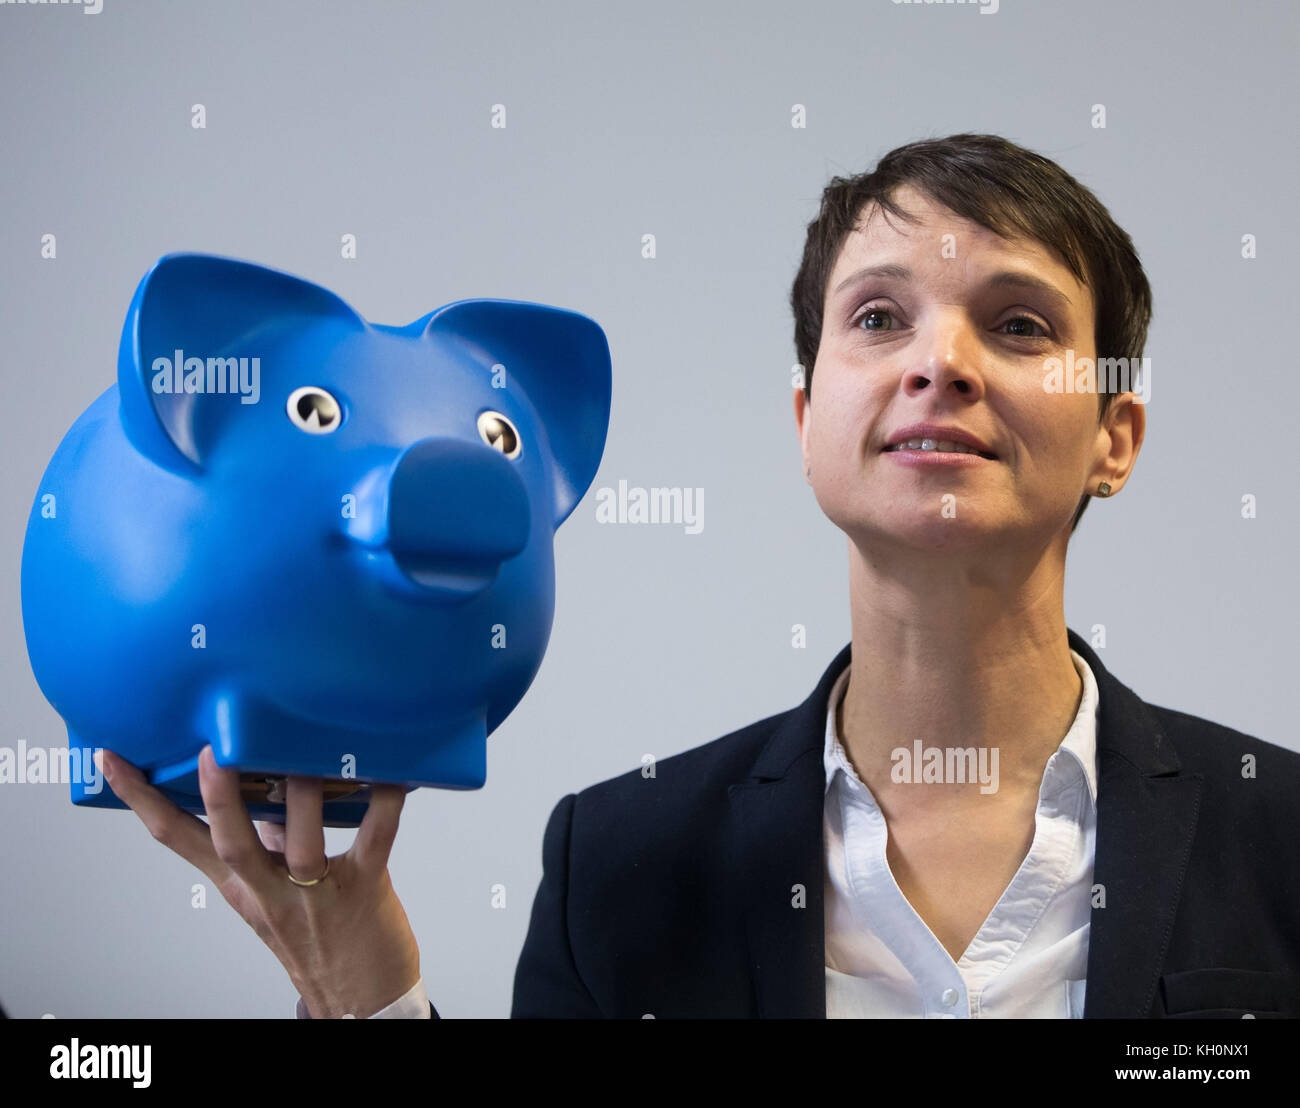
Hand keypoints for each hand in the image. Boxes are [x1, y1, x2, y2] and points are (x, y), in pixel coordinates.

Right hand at [96, 744, 421, 1018]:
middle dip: (219, 800)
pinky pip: (376, 839)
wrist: (358, 995)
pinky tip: (390, 773)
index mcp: (239, 884)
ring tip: (306, 757)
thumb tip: (255, 777)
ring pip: (301, 844)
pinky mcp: (366, 888)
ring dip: (304, 799)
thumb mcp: (269, 888)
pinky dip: (384, 804)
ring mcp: (317, 892)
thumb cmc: (316, 933)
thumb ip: (260, 837)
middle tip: (209, 753)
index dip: (142, 801)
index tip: (114, 760)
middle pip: (232, 844)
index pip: (177, 840)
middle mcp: (270, 890)